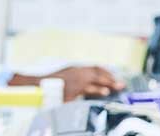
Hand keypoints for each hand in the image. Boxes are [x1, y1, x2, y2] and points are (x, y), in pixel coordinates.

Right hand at [8, 66, 125, 100]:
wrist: (37, 84)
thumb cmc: (50, 82)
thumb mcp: (64, 76)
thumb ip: (75, 77)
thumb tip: (86, 83)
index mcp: (76, 68)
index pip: (95, 68)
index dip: (106, 72)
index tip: (114, 76)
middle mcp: (76, 72)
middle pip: (97, 73)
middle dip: (110, 78)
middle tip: (121, 83)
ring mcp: (74, 80)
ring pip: (94, 80)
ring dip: (106, 83)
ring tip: (116, 87)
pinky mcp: (72, 89)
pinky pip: (86, 89)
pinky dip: (96, 89)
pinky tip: (104, 92)